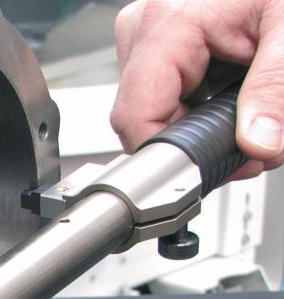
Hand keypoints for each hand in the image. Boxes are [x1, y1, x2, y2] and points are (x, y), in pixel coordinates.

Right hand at [111, 0, 283, 178]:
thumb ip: (274, 90)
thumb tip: (257, 144)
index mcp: (167, 24)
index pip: (135, 118)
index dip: (171, 153)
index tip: (210, 168)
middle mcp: (144, 28)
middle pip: (146, 119)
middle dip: (200, 141)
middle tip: (252, 143)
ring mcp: (146, 34)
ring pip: (156, 111)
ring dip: (203, 125)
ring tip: (248, 110)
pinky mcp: (158, 41)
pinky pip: (166, 93)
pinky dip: (201, 105)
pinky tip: (231, 92)